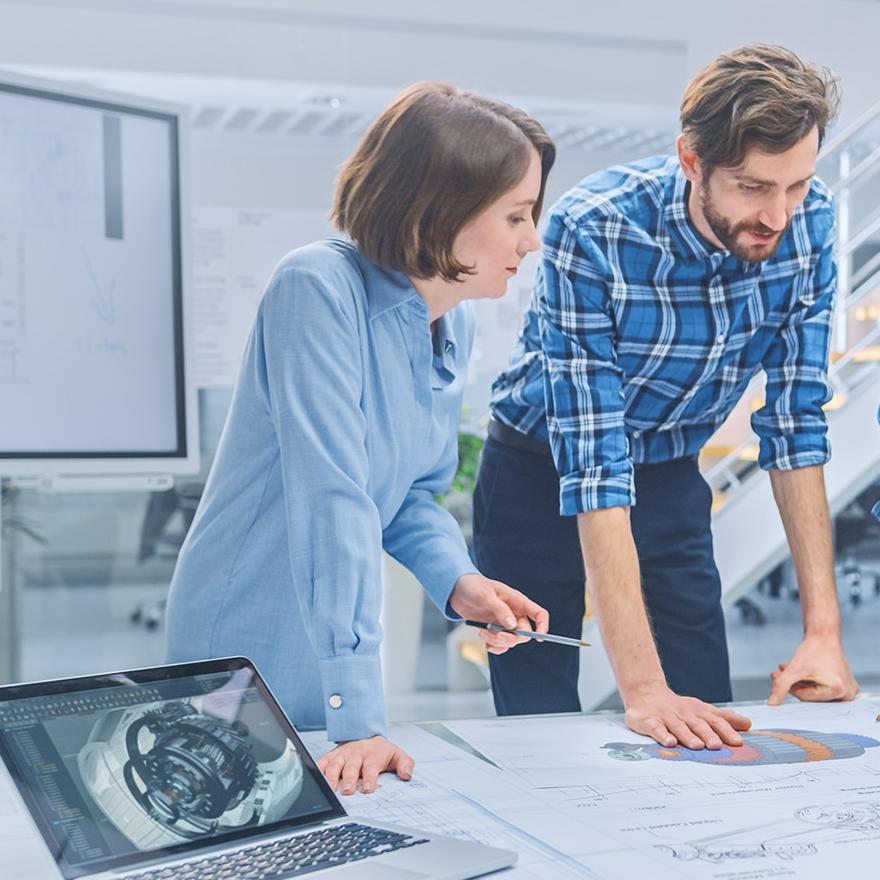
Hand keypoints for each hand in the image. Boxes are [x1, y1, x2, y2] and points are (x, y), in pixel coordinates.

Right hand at [316, 736, 412, 794]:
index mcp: (372, 755)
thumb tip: (407, 775)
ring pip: (335, 765)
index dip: (370, 778)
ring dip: (332, 777)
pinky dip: (318, 769)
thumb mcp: (397, 755)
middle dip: (350, 779)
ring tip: (331, 788)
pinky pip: (323, 762)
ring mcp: (343, 755)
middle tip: (349, 790)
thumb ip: (405, 764)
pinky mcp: (332, 756)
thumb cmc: (379, 751)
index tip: (368, 788)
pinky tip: (316, 778)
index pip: (371, 767)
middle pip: (352, 767)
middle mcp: (356, 754)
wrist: (365, 735)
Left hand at [449, 573, 549, 654]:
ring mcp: (504, 623)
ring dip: (498, 642)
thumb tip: (513, 625)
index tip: (539, 638)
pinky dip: (494, 647)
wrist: (456, 591)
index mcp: (517, 601)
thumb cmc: (472, 586)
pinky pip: (501, 645)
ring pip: (511, 641)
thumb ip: (499, 609)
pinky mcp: (494, 630)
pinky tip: (485, 641)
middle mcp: (513, 613)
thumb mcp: (485, 595)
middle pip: (524, 633)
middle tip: (495, 635)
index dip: (543, 626)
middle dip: (510, 638)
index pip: (538, 614)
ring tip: (482, 632)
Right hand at [624, 683, 751, 749]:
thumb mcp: (701, 709)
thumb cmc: (678, 707)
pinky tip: (669, 742)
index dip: (726, 731)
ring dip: (688, 736)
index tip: (737, 742)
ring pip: (678, 727)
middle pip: (698, 724)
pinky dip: (662, 735)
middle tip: (717, 745)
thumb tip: (748, 724)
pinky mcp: (649, 721)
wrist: (646, 692)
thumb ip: (724, 717)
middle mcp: (684, 714)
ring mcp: (666, 717)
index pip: (715, 720)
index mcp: (698, 711)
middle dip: (708, 734)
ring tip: (697, 745)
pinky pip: (656, 728)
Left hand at [768, 635, 858, 704]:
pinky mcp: (844, 686)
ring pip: (815, 692)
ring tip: (786, 669)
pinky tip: (799, 671)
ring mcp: (847, 690)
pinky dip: (809, 681)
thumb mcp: (794, 669)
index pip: (805, 697)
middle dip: (794, 684)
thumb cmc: (813, 650)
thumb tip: (771, 704)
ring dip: (799, 682)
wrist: (824, 636)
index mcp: (838, 690)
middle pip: (811, 696)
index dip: (789, 686)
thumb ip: (781, 686)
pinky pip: (822, 689)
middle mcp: (847, 693)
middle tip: (780, 672)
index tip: (777, 675)